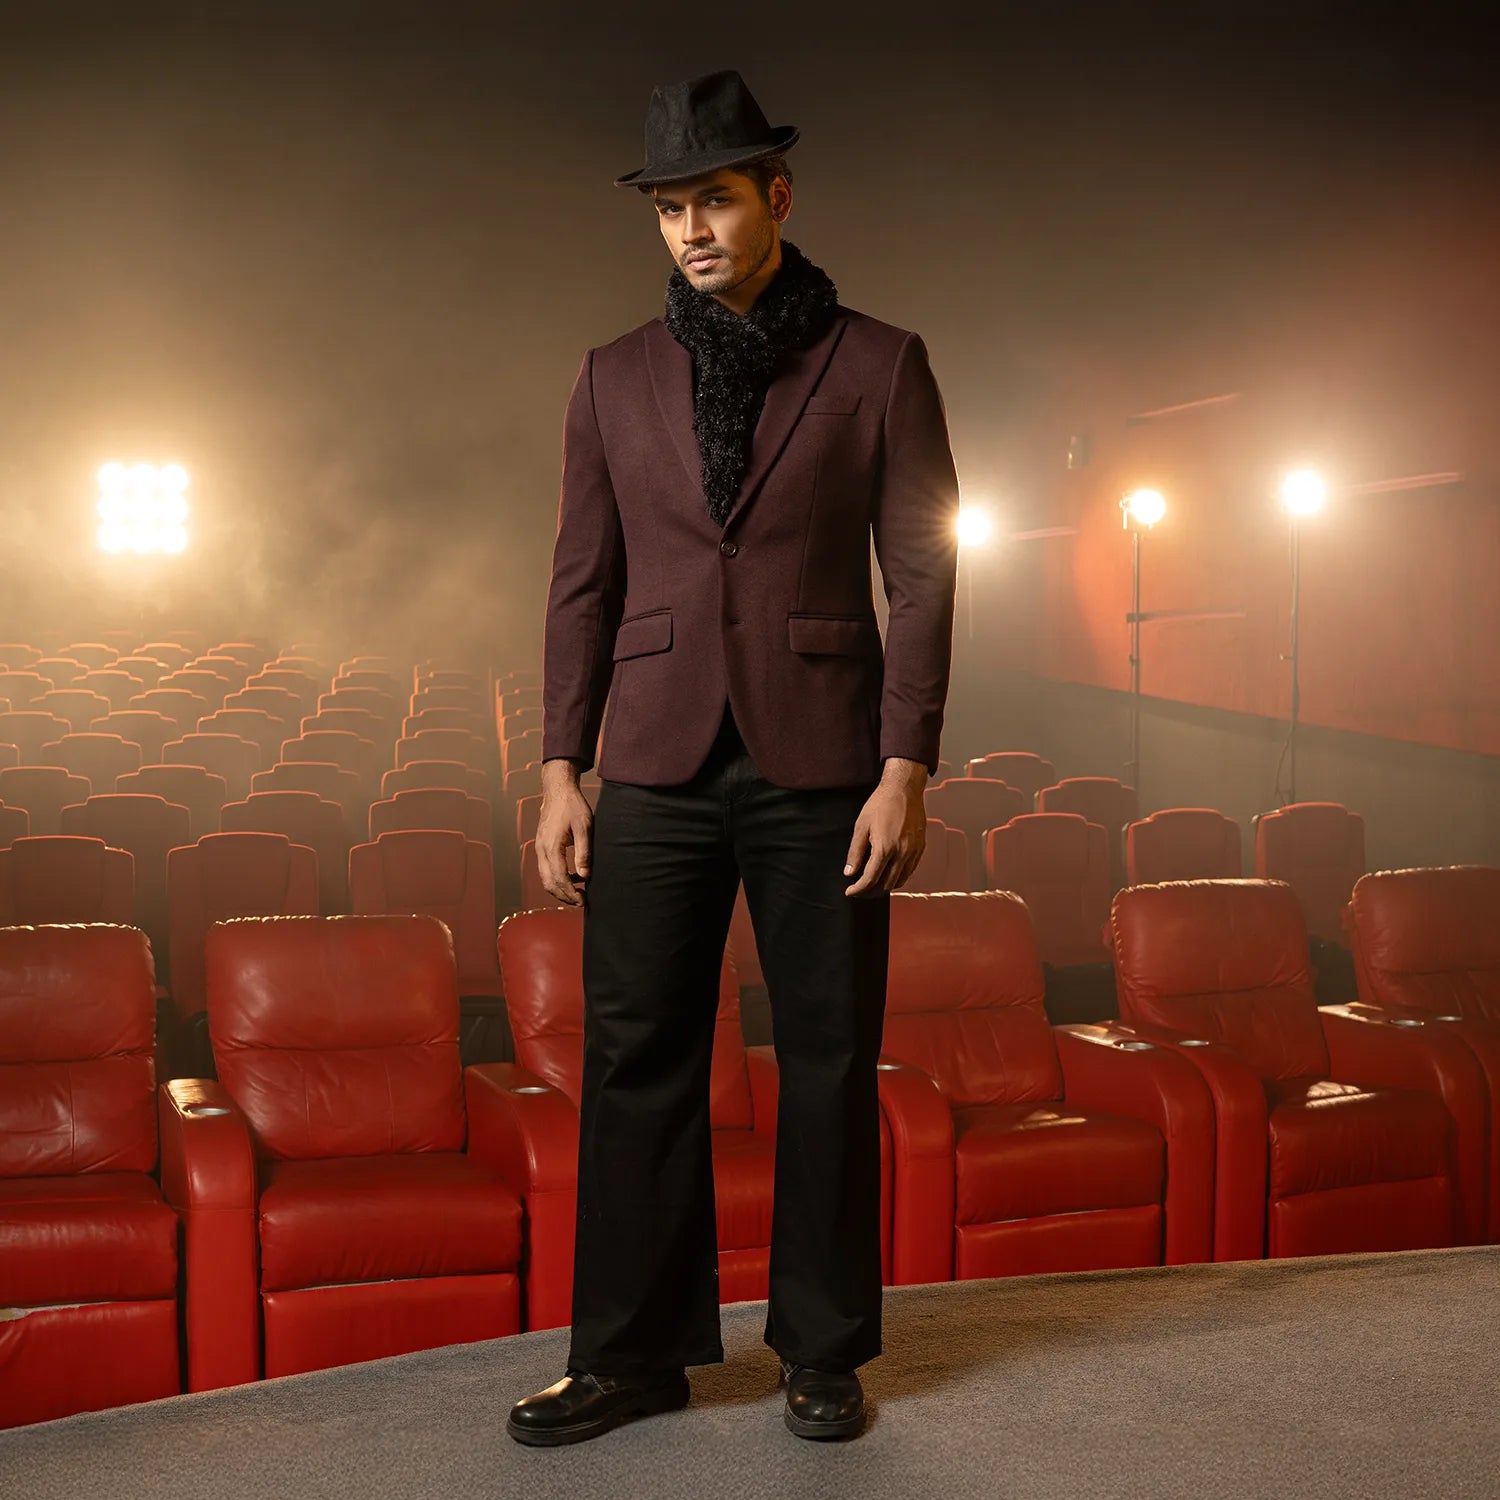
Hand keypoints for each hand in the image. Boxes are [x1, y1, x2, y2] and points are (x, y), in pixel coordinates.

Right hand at [537, 761, 592, 906]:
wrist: (558, 790)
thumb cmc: (572, 805)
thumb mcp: (584, 827)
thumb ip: (584, 852)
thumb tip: (585, 876)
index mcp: (551, 846)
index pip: (559, 878)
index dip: (571, 893)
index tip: (583, 901)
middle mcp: (541, 849)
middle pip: (549, 883)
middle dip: (564, 896)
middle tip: (581, 902)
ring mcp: (539, 848)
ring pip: (545, 878)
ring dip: (560, 889)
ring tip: (578, 893)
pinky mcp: (541, 846)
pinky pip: (546, 869)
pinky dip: (557, 878)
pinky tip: (573, 877)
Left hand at [844, 763, 927, 895]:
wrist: (904, 789)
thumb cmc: (880, 804)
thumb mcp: (861, 826)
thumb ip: (855, 852)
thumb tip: (849, 872)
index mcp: (885, 848)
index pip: (870, 879)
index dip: (858, 889)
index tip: (850, 892)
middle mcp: (902, 853)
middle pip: (886, 885)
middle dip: (870, 892)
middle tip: (859, 891)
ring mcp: (913, 851)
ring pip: (900, 881)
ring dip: (885, 887)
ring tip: (872, 884)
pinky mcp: (920, 848)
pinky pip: (910, 871)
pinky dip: (898, 877)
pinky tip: (888, 873)